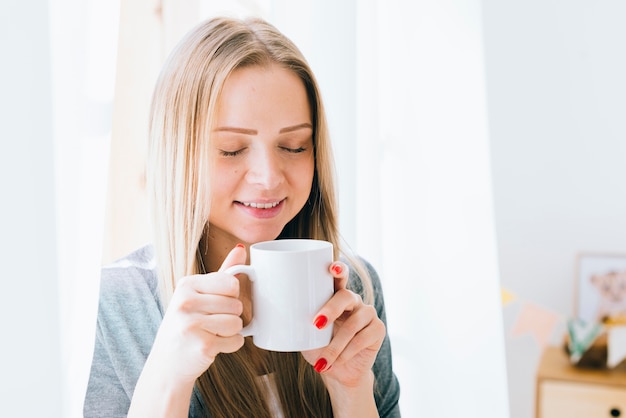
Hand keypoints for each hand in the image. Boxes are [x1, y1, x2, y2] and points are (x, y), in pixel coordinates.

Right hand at [147, 245, 246, 383]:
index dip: (230, 296)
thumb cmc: (187, 324)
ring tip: (211, 333)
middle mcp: (186, 302)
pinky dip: (230, 345)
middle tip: (211, 322)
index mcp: (186, 285)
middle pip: (237, 304)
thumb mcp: (198, 294)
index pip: (231, 283)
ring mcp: (192, 324)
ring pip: (238, 323)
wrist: (167, 364)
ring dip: (231, 332)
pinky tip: (212, 345)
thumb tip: (242, 249)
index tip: (215, 304)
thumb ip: (223, 272)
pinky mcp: (202, 346)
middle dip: (231, 316)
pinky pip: (236, 341)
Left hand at [301, 262, 385, 388]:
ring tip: (323, 361)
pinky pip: (362, 338)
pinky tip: (336, 362)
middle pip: (346, 296)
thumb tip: (267, 317)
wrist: (338, 372)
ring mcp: (368, 313)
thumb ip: (294, 321)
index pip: (338, 276)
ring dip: (336, 345)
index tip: (332, 268)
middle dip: (331, 309)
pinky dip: (347, 353)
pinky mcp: (378, 329)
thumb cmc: (318, 347)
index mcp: (335, 295)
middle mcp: (354, 301)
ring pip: (353, 324)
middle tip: (316, 324)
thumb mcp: (303, 334)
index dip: (338, 269)